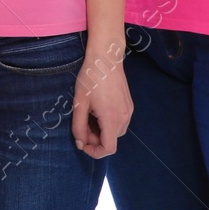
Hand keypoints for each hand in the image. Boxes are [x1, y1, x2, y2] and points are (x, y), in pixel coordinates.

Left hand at [72, 37, 132, 157]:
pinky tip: (97, 108)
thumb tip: (80, 144)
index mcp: (112, 119)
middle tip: (81, 123)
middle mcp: (124, 118)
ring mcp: (129, 112)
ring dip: (101, 130)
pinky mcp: (129, 106)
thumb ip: (78, 126)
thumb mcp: (79, 103)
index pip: (109, 149)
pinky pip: (119, 122)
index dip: (95, 151)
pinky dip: (107, 122)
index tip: (82, 143)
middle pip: (111, 140)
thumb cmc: (90, 78)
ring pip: (115, 132)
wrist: (106, 58)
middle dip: (95, 138)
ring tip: (89, 113)